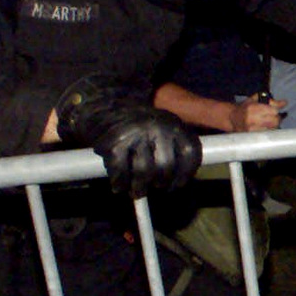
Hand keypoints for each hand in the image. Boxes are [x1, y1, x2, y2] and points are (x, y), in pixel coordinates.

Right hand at [56, 76, 202, 196]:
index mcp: (174, 124)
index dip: (185, 174)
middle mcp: (158, 127)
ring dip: (140, 187)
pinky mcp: (115, 143)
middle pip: (166, 166)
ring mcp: (136, 134)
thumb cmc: (139, 125)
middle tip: (155, 186)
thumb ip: (175, 148)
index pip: (189, 154)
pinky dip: (120, 183)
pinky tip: (119, 186)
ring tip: (137, 190)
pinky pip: (121, 172)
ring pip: (144, 172)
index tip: (175, 185)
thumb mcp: (164, 127)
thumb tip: (176, 181)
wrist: (105, 104)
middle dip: (160, 182)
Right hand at [230, 98, 286, 132]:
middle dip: (277, 119)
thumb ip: (271, 101)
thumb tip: (285, 103)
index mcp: (253, 107)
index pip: (274, 111)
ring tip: (270, 123)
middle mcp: (251, 118)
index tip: (275, 111)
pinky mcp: (251, 135)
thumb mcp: (256, 100)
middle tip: (275, 118)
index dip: (276, 111)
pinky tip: (266, 128)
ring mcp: (251, 128)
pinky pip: (266, 134)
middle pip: (274, 121)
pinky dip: (268, 131)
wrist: (232, 118)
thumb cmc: (246, 107)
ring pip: (272, 129)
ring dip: (274, 126)